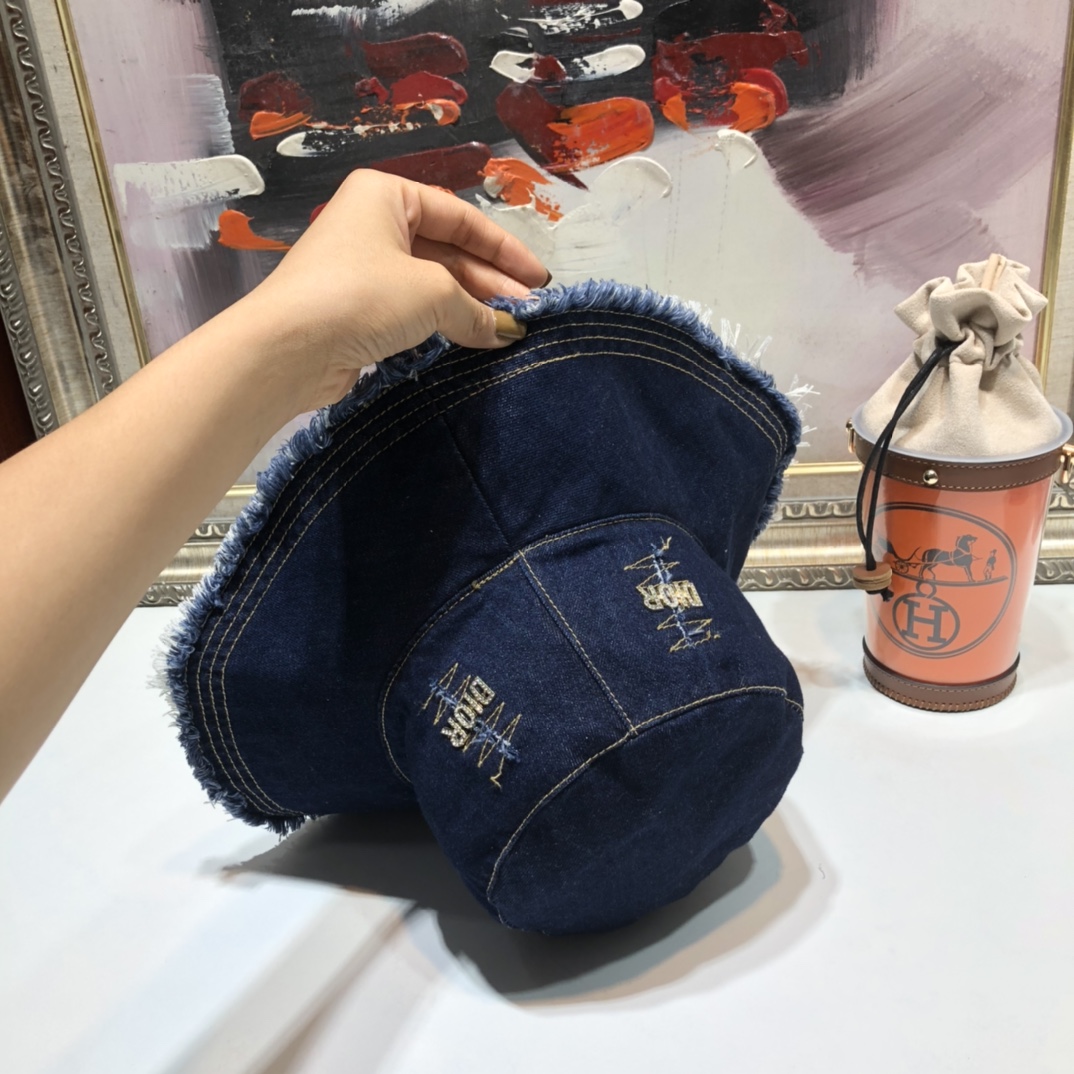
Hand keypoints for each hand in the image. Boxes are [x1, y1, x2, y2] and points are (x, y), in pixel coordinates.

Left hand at [234, 169, 548, 412]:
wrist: (289, 348)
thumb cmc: (362, 296)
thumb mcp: (433, 293)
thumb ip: (477, 310)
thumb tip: (508, 332)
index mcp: (386, 196)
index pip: (460, 216)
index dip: (504, 249)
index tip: (539, 279)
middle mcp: (373, 224)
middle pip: (448, 250)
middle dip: (491, 282)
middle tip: (528, 311)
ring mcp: (363, 269)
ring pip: (432, 282)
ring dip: (471, 306)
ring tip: (508, 330)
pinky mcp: (357, 310)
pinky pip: (412, 310)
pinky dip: (444, 324)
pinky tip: (473, 341)